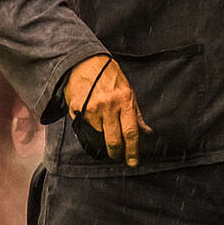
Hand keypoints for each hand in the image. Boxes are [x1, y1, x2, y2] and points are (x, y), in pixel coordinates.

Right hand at [64, 53, 150, 167]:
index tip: (132, 162)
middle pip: (114, 140)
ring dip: (102, 133)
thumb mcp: (128, 90)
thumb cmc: (109, 75)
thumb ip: (136, 113)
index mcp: (125, 100)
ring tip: (102, 119)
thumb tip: (146, 132)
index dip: (132, 151)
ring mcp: (92, 108)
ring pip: (99, 134)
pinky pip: (85, 126)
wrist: (84, 62)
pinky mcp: (77, 109)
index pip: (131, 132)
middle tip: (118, 155)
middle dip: (117, 152)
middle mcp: (109, 106)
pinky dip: (89, 124)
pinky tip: (90, 113)